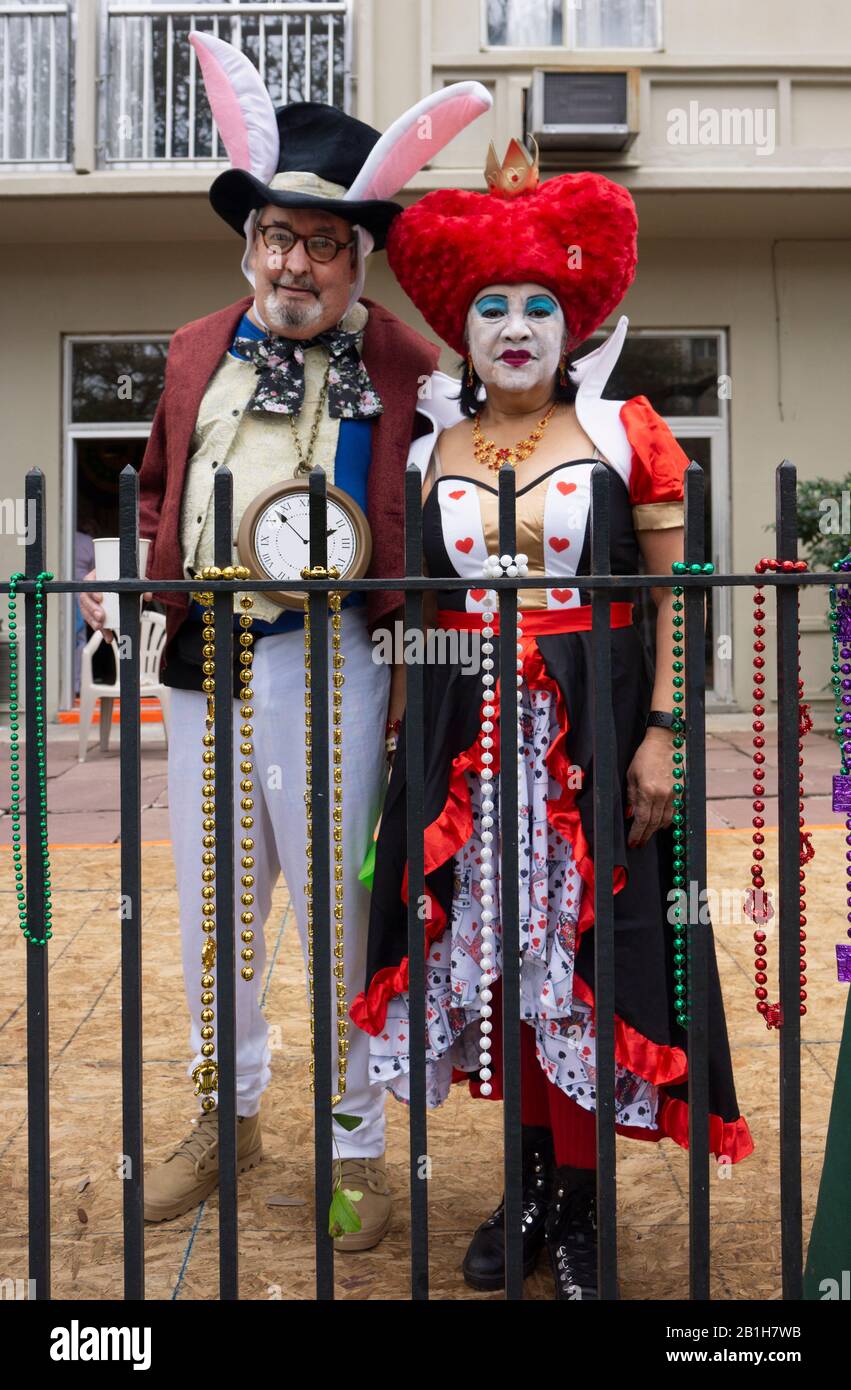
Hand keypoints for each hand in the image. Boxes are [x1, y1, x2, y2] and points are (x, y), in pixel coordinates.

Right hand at [78, 567, 152, 644]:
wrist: (123, 586)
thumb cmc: (124, 581)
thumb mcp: (132, 581)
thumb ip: (140, 586)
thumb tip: (148, 596)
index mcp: (96, 578)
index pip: (89, 583)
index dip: (93, 591)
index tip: (100, 598)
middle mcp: (91, 590)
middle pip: (85, 600)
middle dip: (92, 610)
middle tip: (100, 616)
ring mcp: (91, 602)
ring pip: (87, 612)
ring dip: (93, 621)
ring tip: (101, 627)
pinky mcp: (95, 614)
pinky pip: (94, 622)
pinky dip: (102, 631)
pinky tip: (108, 636)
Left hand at [624, 727, 674, 848]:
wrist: (664, 743)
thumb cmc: (644, 756)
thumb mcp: (631, 775)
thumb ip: (631, 797)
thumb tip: (630, 815)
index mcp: (647, 791)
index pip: (641, 820)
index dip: (636, 834)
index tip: (632, 842)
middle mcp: (662, 795)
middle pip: (653, 823)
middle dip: (645, 836)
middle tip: (638, 843)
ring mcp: (673, 794)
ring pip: (665, 820)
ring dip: (655, 830)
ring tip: (647, 835)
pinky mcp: (679, 792)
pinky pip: (673, 812)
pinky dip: (666, 821)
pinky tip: (660, 825)